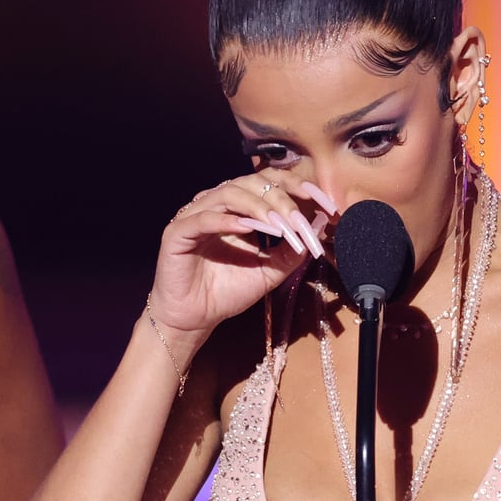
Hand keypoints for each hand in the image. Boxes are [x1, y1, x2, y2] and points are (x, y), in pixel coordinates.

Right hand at [148, 170, 334, 357]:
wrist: (196, 318)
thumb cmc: (227, 292)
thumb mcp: (270, 271)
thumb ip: (292, 249)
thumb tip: (320, 222)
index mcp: (238, 208)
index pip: (269, 182)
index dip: (296, 186)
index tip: (323, 201)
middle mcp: (216, 204)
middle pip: (251, 183)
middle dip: (280, 198)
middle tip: (299, 219)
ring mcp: (195, 215)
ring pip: (229, 194)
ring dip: (258, 207)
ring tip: (279, 225)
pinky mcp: (177, 233)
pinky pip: (203, 219)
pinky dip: (226, 221)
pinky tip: (245, 229)